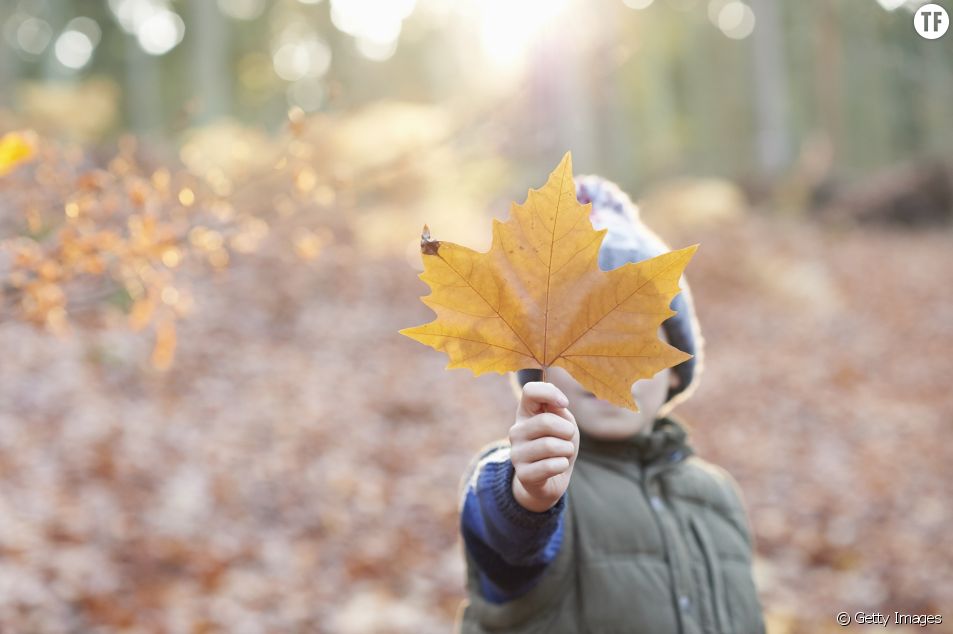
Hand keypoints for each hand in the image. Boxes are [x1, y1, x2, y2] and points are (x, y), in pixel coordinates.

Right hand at [509, 381, 578, 512]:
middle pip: (545, 421)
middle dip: (567, 431)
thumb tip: (557, 403)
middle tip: (567, 439)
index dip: (550, 393)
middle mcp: (516, 431)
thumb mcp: (564, 422)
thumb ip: (559, 409)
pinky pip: (550, 466)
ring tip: (563, 454)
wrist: (552, 479)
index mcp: (525, 413)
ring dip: (567, 450)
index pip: (530, 390)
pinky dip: (562, 465)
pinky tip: (558, 467)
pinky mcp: (522, 474)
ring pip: (550, 445)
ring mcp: (516, 453)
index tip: (564, 404)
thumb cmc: (559, 444)